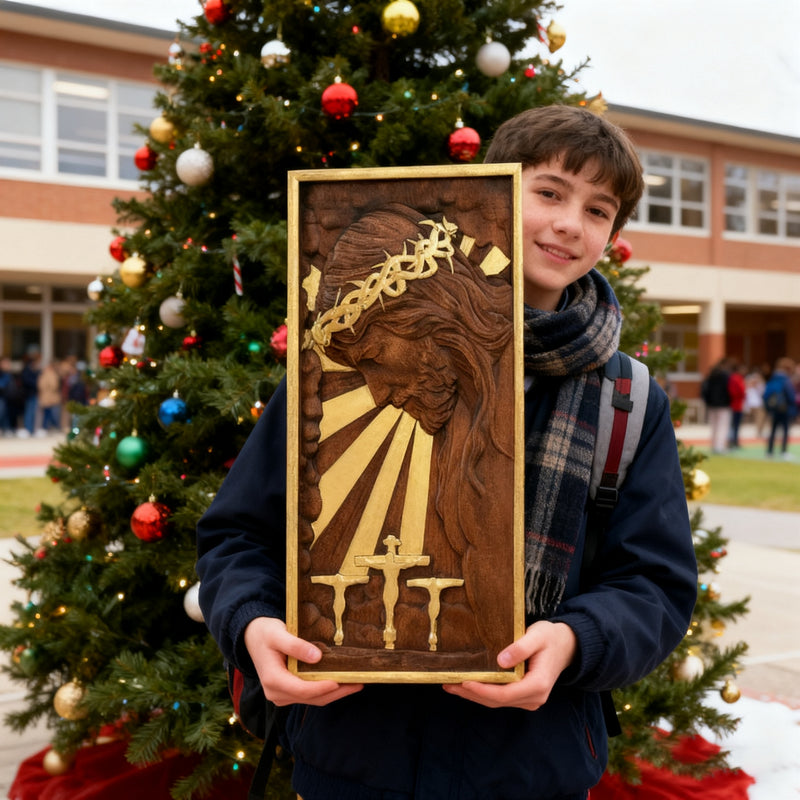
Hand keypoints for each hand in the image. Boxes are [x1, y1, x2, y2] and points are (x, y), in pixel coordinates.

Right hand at [243, 616, 362, 706]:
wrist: (252, 637)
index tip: (341, 680)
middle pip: (312, 698)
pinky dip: (326, 690)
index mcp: (273, 680)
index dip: (323, 687)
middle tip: (359, 682)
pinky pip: (310, 695)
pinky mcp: (288, 692)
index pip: (302, 689)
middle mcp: (277, 693)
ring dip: (335, 693)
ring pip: (313, 699)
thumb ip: (295, 645)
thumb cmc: (265, 633)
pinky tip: (342, 682)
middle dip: (336, 692)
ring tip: (356, 683)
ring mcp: (282, 695)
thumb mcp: (278, 634)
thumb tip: (317, 657)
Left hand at [443, 620, 576, 709]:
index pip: (504, 694)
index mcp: (538, 684)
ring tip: (451, 685)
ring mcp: (529, 699)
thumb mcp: (537, 636)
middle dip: (471, 693)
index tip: (463, 681)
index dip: (482, 689)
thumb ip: (521, 647)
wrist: (566, 646)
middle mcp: (534, 697)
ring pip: (496, 702)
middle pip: (497, 701)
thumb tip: (501, 660)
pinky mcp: (524, 696)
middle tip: (448, 683)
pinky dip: (482, 692)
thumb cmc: (550, 638)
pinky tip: (466, 685)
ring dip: (474, 695)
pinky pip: (500, 698)